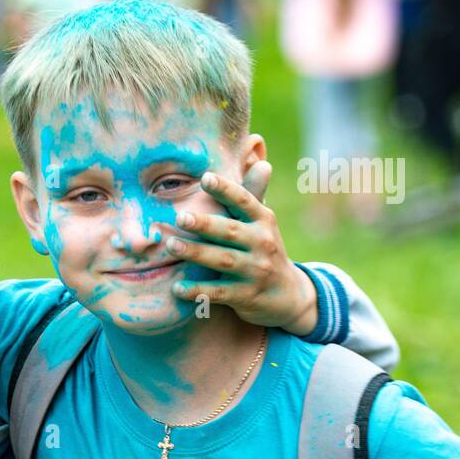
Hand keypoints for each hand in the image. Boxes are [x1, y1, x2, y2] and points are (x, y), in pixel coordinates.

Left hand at [168, 161, 317, 334]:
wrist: (288, 296)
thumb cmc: (264, 250)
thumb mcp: (262, 225)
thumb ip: (251, 198)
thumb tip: (261, 162)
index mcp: (263, 220)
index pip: (245, 201)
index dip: (227, 190)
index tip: (205, 178)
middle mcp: (262, 243)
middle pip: (230, 231)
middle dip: (205, 224)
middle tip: (179, 217)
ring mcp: (256, 271)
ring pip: (222, 260)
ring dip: (196, 253)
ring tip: (171, 246)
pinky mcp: (246, 296)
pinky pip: (218, 292)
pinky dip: (197, 291)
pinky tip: (176, 288)